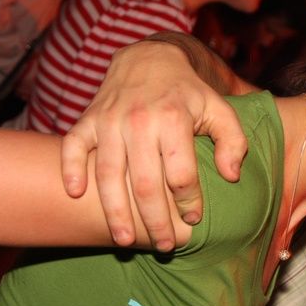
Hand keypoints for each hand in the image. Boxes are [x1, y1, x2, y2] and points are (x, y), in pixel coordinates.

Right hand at [61, 39, 247, 250]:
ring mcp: (110, 120)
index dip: (189, 202)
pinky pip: (73, 147)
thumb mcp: (221, 110)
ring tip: (123, 240)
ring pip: (109, 174)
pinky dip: (71, 169)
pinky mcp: (88, 120)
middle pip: (145, 183)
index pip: (181, 173)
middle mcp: (140, 121)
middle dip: (155, 220)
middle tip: (163, 245)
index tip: (193, 219)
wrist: (150, 59)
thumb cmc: (189, 94)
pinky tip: (74, 193)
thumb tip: (231, 176)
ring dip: (115, 211)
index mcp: (175, 119)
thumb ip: (233, 142)